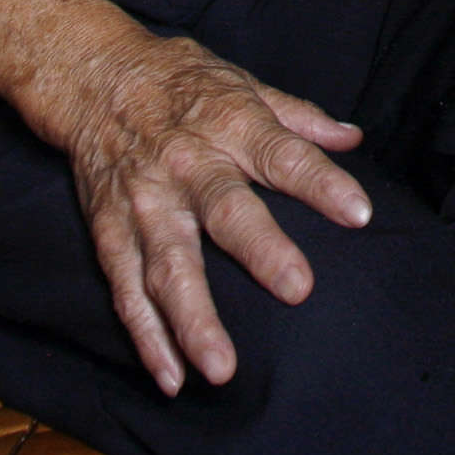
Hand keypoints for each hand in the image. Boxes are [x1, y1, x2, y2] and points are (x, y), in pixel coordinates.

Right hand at [42, 27, 372, 395]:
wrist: (95, 77)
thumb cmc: (182, 82)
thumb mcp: (244, 84)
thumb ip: (300, 117)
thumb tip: (354, 139)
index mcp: (231, 124)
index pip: (284, 155)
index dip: (322, 183)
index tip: (359, 214)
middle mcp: (189, 166)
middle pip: (226, 211)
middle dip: (262, 250)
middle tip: (299, 290)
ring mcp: (146, 203)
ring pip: (169, 266)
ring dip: (193, 320)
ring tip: (220, 369)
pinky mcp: (110, 231)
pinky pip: (127, 290)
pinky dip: (146, 336)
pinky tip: (171, 377)